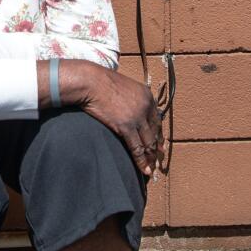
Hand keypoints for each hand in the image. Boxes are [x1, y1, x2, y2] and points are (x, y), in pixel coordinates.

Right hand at [63, 62, 163, 176]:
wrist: (90, 82)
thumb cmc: (101, 83)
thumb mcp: (123, 87)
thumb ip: (131, 99)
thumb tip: (130, 110)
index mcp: (147, 96)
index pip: (157, 120)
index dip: (158, 134)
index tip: (159, 145)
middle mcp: (146, 106)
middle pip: (155, 132)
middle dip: (156, 148)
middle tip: (157, 159)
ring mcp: (137, 117)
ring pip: (148, 142)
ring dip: (150, 158)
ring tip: (151, 168)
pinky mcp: (126, 126)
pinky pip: (136, 147)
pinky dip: (141, 161)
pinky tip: (144, 169)